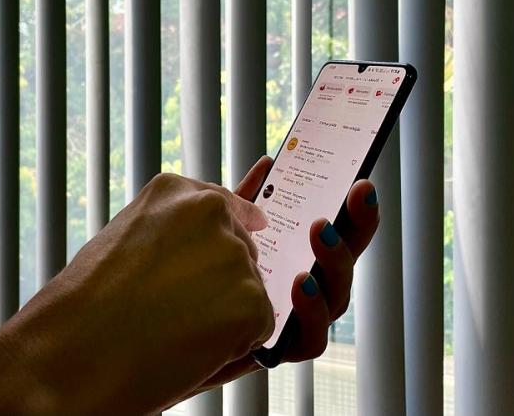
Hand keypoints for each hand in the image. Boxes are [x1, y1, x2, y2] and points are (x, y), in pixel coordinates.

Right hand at [0, 173, 273, 414]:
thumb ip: (180, 233)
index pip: (227, 207)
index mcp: (175, 191)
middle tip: (173, 311)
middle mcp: (211, 211)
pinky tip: (187, 347)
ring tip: (170, 330)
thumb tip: (248, 226)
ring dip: (224, 316)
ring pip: (249, 293)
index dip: (233, 230)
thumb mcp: (130, 244)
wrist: (67, 356)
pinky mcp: (250, 301)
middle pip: (242, 253)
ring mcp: (234, 255)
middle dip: (222, 284)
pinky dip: (233, 346)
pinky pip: (257, 329)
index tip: (245, 233)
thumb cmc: (86, 308)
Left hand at [191, 156, 379, 391]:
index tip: (361, 184)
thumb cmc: (193, 277)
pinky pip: (310, 339)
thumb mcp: (220, 232)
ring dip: (335, 262)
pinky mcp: (278, 348)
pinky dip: (312, 311)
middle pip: (344, 262)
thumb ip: (245, 203)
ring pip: (336, 299)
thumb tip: (268, 165)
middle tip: (354, 195)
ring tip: (321, 231)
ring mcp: (295, 321)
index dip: (356, 211)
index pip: (339, 235)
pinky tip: (298, 282)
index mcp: (296, 259)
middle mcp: (304, 290)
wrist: (153, 333)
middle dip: (357, 226)